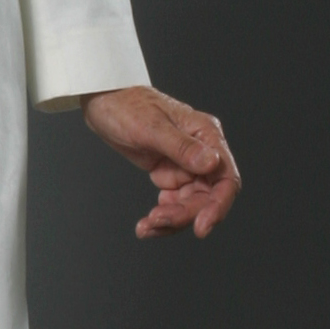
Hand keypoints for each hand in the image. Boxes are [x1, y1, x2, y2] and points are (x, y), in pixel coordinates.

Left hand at [81, 85, 239, 239]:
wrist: (103, 101)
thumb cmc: (127, 105)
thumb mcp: (151, 127)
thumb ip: (182, 147)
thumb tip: (212, 163)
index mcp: (206, 135)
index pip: (225, 177)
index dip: (218, 205)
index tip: (202, 227)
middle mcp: (202, 152)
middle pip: (208, 196)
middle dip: (185, 214)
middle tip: (156, 221)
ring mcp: (187, 165)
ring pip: (191, 204)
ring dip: (172, 220)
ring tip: (146, 227)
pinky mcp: (171, 173)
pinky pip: (175, 203)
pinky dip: (163, 217)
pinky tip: (147, 224)